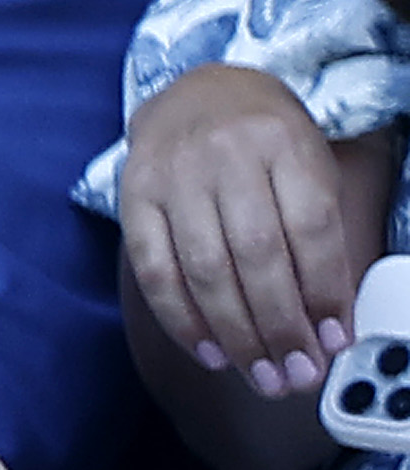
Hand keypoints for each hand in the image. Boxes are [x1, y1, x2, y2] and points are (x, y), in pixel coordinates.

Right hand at [120, 64, 356, 394]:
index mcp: (283, 142)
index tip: (335, 339)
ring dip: (235, 334)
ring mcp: (174, 177)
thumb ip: (317, 231)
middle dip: (280, 326)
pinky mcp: (134, 199)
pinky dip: (182, 320)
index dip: (324, 290)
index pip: (310, 226)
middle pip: (257, 254)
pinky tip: (210, 351)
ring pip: (205, 270)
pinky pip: (155, 271)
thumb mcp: (307, 164)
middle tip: (296, 375)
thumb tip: (327, 319)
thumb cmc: (262, 142)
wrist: (195, 95)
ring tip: (261, 375)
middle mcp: (226, 155)